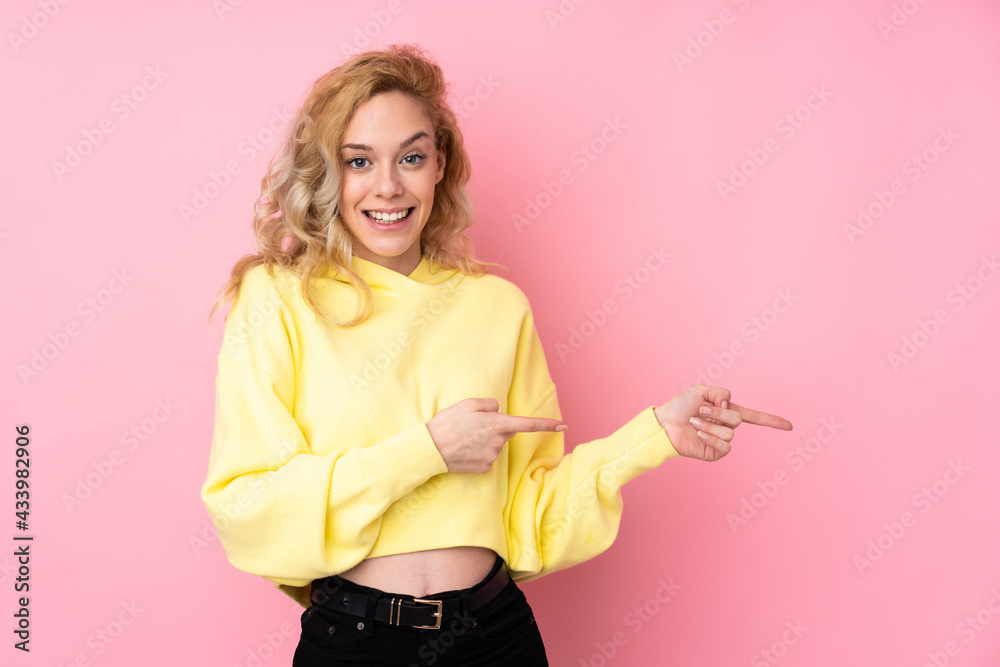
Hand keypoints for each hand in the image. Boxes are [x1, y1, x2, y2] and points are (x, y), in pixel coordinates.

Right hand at [426, 398, 566, 472]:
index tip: (563, 425)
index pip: (528, 424)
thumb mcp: (468, 404)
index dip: (547, 424)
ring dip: (485, 440)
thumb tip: (498, 411)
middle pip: (506, 432)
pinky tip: (465, 450)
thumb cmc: (448, 423)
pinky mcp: (484, 468)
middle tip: (472, 425)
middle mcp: (498, 442)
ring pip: (496, 444)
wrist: (431, 449)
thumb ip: (489, 404)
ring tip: (464, 437)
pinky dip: (479, 452)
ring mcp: (492, 457)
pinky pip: (487, 456)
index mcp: (497, 424)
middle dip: (495, 427)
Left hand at [653, 385, 791, 461]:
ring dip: (710, 424)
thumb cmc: (681, 406)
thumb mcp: (701, 390)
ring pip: (729, 432)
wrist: (665, 423)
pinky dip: (710, 436)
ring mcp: (721, 441)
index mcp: (727, 412)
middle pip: (738, 419)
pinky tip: (698, 433)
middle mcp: (727, 427)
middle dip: (718, 412)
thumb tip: (728, 404)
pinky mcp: (715, 453)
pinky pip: (724, 446)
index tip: (790, 426)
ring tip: (694, 421)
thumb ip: (720, 392)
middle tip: (700, 410)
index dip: (772, 421)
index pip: (754, 417)